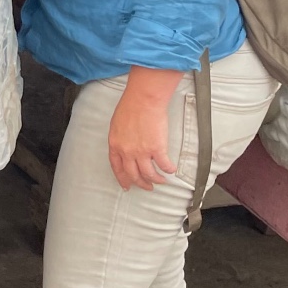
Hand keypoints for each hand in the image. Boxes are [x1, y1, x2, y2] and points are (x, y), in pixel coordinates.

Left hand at [107, 67, 182, 190]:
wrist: (143, 100)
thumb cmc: (130, 106)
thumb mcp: (117, 124)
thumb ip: (120, 138)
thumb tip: (125, 145)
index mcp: (115, 144)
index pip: (117, 167)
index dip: (122, 178)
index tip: (126, 185)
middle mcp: (127, 151)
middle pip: (133, 174)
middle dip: (141, 183)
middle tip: (147, 187)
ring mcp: (142, 152)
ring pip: (149, 174)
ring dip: (156, 180)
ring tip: (161, 181)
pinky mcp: (157, 149)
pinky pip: (164, 165)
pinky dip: (168, 169)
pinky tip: (171, 170)